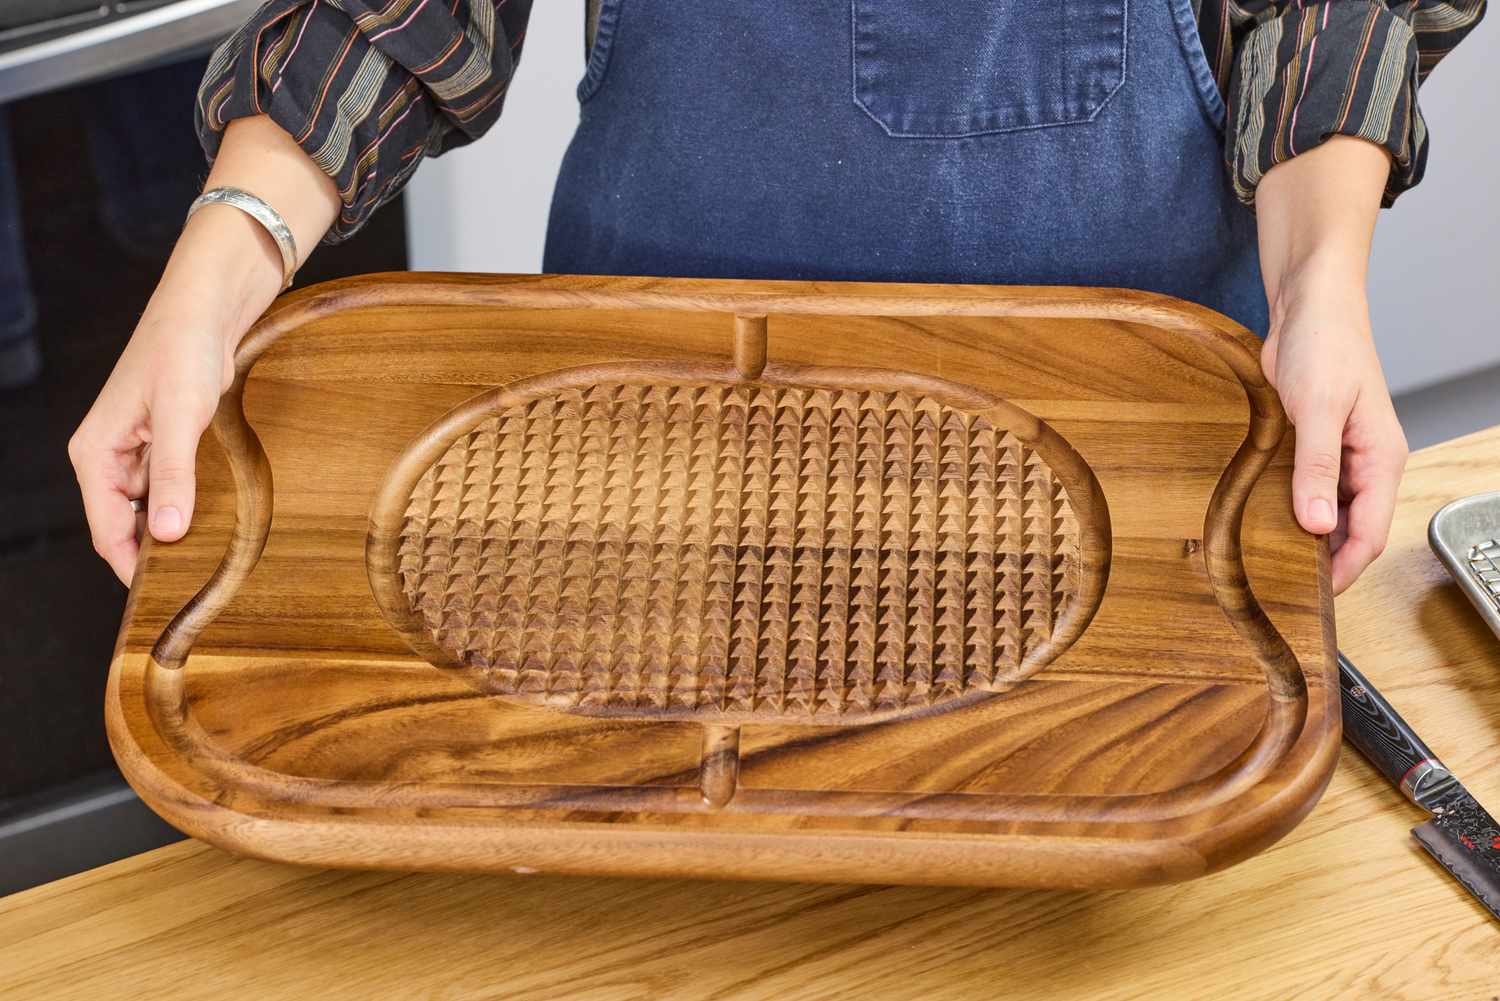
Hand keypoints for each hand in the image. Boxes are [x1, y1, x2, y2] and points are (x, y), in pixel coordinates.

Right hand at [69, 312, 235, 583]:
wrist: (207, 310)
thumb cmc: (184, 351)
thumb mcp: (179, 416)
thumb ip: (173, 475)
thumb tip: (167, 533)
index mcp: (96, 453)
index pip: (107, 530)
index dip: (133, 568)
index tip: (164, 601)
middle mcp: (110, 457)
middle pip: (128, 526)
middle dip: (157, 555)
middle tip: (198, 587)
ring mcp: (139, 453)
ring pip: (153, 510)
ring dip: (177, 531)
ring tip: (213, 561)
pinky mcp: (168, 445)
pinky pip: (173, 490)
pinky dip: (190, 506)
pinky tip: (219, 523)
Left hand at [1260, 265, 1406, 593]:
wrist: (1310, 306)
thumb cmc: (1326, 347)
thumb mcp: (1319, 410)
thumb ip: (1317, 468)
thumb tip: (1316, 525)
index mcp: (1381, 461)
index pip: (1368, 534)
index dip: (1343, 570)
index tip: (1311, 597)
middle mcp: (1364, 465)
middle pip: (1349, 531)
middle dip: (1322, 562)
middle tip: (1280, 590)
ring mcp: (1338, 457)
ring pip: (1325, 514)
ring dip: (1303, 537)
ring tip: (1266, 565)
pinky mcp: (1312, 447)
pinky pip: (1305, 491)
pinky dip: (1289, 509)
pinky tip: (1260, 524)